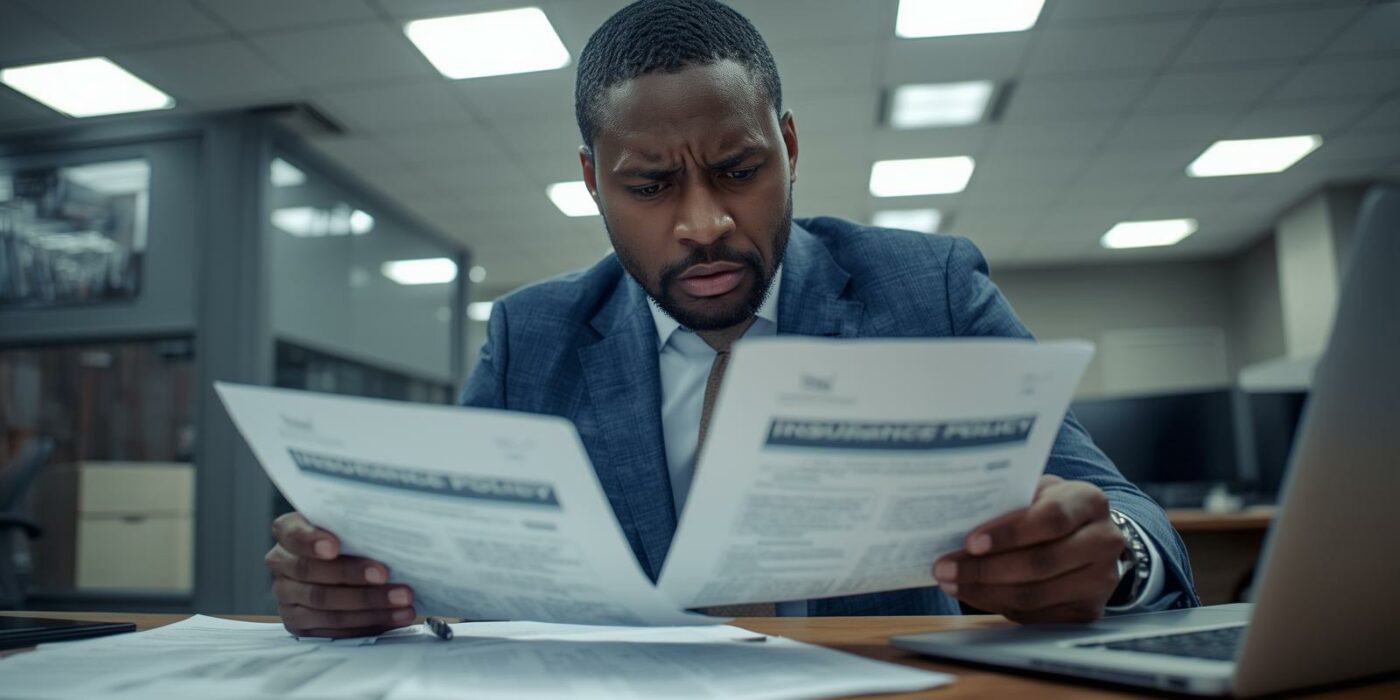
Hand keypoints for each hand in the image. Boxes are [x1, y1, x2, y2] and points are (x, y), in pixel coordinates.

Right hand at [265, 511, 415, 637]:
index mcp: (288, 532)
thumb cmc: (352, 537)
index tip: (334, 547)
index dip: (311, 541)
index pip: (293, 534)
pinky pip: (332, 628)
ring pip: (324, 603)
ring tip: (401, 599)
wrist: (345, 563)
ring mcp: (287, 596)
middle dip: (351, 574)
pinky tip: (395, 615)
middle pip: (310, 572)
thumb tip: (390, 528)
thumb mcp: (349, 524)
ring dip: (368, 602)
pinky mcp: (300, 624)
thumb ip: (357, 525)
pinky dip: (368, 622)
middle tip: (384, 575)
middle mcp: (281, 564)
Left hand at [932, 475, 1125, 623]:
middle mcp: (1103, 541)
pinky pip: (1035, 615)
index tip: (971, 542)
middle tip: (945, 568)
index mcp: (1089, 502)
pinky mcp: (1087, 611)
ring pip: (1034, 595)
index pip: (1050, 518)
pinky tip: (973, 594)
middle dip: (985, 569)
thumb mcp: (1036, 492)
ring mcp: (1099, 581)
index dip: (1009, 533)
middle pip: (1040, 563)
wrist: (1087, 537)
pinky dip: (997, 605)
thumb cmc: (1050, 508)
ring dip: (984, 591)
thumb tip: (956, 517)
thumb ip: (1009, 501)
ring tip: (951, 583)